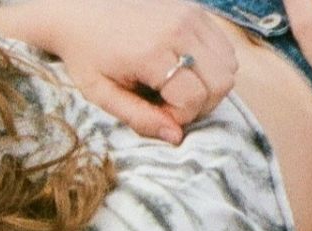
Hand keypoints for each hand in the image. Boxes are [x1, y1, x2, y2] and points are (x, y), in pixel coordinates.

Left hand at [26, 0, 239, 143]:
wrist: (82, 14)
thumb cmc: (87, 57)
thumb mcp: (102, 95)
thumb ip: (139, 117)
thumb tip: (176, 137)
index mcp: (151, 53)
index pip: (194, 98)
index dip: (180, 116)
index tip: (156, 111)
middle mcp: (178, 30)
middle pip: (221, 83)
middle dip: (200, 104)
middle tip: (169, 102)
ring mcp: (191, 17)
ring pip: (229, 66)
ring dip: (208, 85)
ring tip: (175, 85)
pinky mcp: (197, 11)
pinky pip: (225, 49)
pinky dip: (211, 66)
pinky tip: (182, 68)